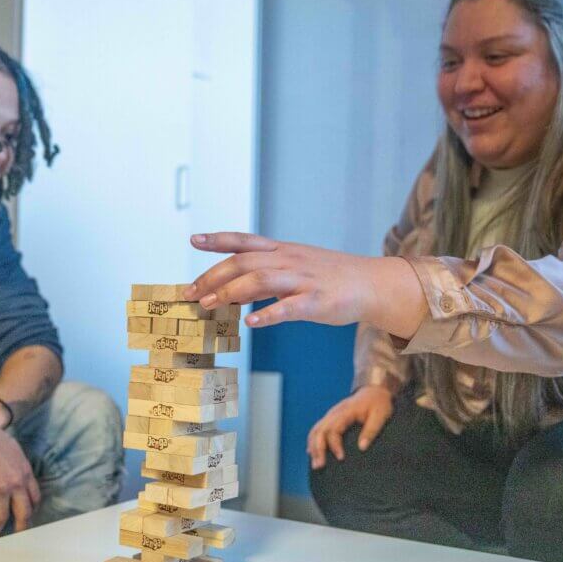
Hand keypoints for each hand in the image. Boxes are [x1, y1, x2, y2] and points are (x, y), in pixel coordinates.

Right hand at [0, 414, 40, 534]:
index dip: (30, 510)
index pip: (34, 498)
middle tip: (16, 538)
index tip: (26, 518)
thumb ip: (16, 465)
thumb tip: (18, 476)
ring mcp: (0, 489)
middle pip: (24, 514)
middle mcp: (16, 483)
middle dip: (21, 529)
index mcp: (24, 472)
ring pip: (0, 519)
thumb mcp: (11, 449)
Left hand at [183, 232, 374, 327]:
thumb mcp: (296, 264)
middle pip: (244, 262)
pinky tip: (251, 322)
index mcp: (282, 250)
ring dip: (230, 292)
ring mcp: (303, 279)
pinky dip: (268, 314)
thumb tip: (231, 286)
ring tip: (208, 305)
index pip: (244, 240)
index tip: (193, 240)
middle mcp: (289, 260)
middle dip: (213, 276)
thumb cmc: (330, 277)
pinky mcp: (317, 301)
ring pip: (260, 279)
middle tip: (190, 293)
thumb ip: (266, 271)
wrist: (372, 284)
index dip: (217, 239)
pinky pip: (289, 307)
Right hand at [306, 386, 393, 468]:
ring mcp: (330, 415)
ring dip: (313, 447)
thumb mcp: (380, 415)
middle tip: (319, 466)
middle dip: (318, 449)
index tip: (341, 458)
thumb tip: (362, 448)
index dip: (335, 445)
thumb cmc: (378, 404)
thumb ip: (371, 430)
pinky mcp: (330, 418)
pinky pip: (317, 429)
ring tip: (315, 464)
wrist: (373, 391)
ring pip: (315, 430)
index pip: (333, 430)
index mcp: (346, 412)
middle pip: (319, 431)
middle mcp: (334, 413)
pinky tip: (312, 453)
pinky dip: (313, 441)